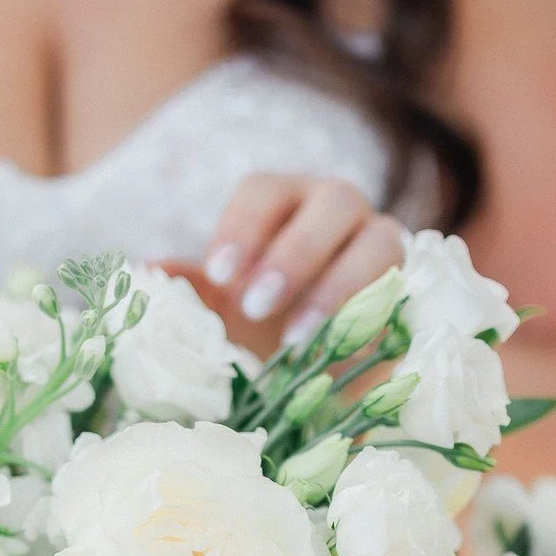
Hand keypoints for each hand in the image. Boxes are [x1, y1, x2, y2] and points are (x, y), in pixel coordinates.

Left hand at [163, 173, 404, 351]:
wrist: (316, 366)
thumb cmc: (261, 323)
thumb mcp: (221, 308)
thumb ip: (190, 288)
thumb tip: (143, 272)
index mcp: (285, 203)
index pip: (266, 189)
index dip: (243, 226)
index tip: (219, 276)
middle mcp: (339, 211)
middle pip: (334, 200)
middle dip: (295, 253)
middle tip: (256, 307)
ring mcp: (384, 243)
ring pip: (381, 238)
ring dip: (339, 285)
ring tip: (298, 339)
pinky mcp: (411, 287)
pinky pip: (404, 291)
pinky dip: (371, 321)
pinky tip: (338, 357)